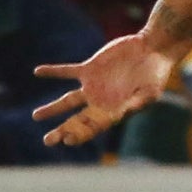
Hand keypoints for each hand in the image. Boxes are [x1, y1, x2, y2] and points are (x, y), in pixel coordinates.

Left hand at [34, 34, 177, 146]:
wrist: (154, 50)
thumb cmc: (156, 73)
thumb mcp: (149, 92)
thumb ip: (134, 104)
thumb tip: (118, 116)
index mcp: (115, 111)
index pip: (94, 128)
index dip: (80, 135)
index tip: (67, 140)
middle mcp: (101, 102)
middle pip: (77, 120)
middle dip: (62, 131)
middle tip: (49, 141)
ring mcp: (94, 86)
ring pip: (68, 101)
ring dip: (52, 108)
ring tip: (36, 116)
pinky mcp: (90, 69)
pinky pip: (68, 72)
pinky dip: (53, 72)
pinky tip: (38, 71)